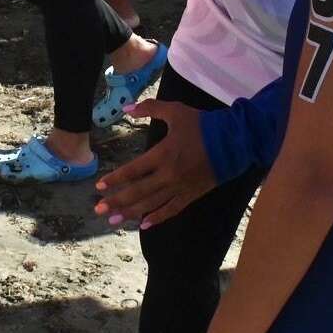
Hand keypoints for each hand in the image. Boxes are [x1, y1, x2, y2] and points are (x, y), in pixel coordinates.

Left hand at [93, 100, 215, 229]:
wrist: (234, 141)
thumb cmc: (203, 125)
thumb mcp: (176, 111)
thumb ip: (151, 108)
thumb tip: (127, 108)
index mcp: (163, 154)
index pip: (133, 171)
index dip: (115, 179)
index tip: (99, 186)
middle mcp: (169, 175)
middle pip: (137, 192)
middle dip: (116, 201)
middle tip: (98, 210)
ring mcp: (181, 188)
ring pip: (151, 204)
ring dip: (131, 212)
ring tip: (113, 220)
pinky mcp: (192, 195)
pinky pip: (171, 210)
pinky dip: (157, 218)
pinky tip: (143, 224)